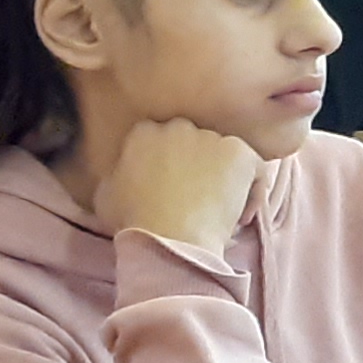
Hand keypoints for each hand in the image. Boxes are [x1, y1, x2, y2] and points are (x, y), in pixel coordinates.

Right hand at [99, 118, 263, 254]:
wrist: (170, 236)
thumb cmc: (134, 221)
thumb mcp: (106, 195)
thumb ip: (117, 174)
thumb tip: (123, 172)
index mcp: (144, 132)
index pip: (161, 140)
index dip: (169, 166)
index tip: (171, 189)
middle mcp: (179, 126)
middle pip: (195, 144)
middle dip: (198, 168)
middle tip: (198, 199)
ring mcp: (212, 137)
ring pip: (226, 157)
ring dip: (226, 182)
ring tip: (220, 214)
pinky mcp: (240, 152)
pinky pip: (255, 170)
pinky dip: (254, 192)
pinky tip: (241, 217)